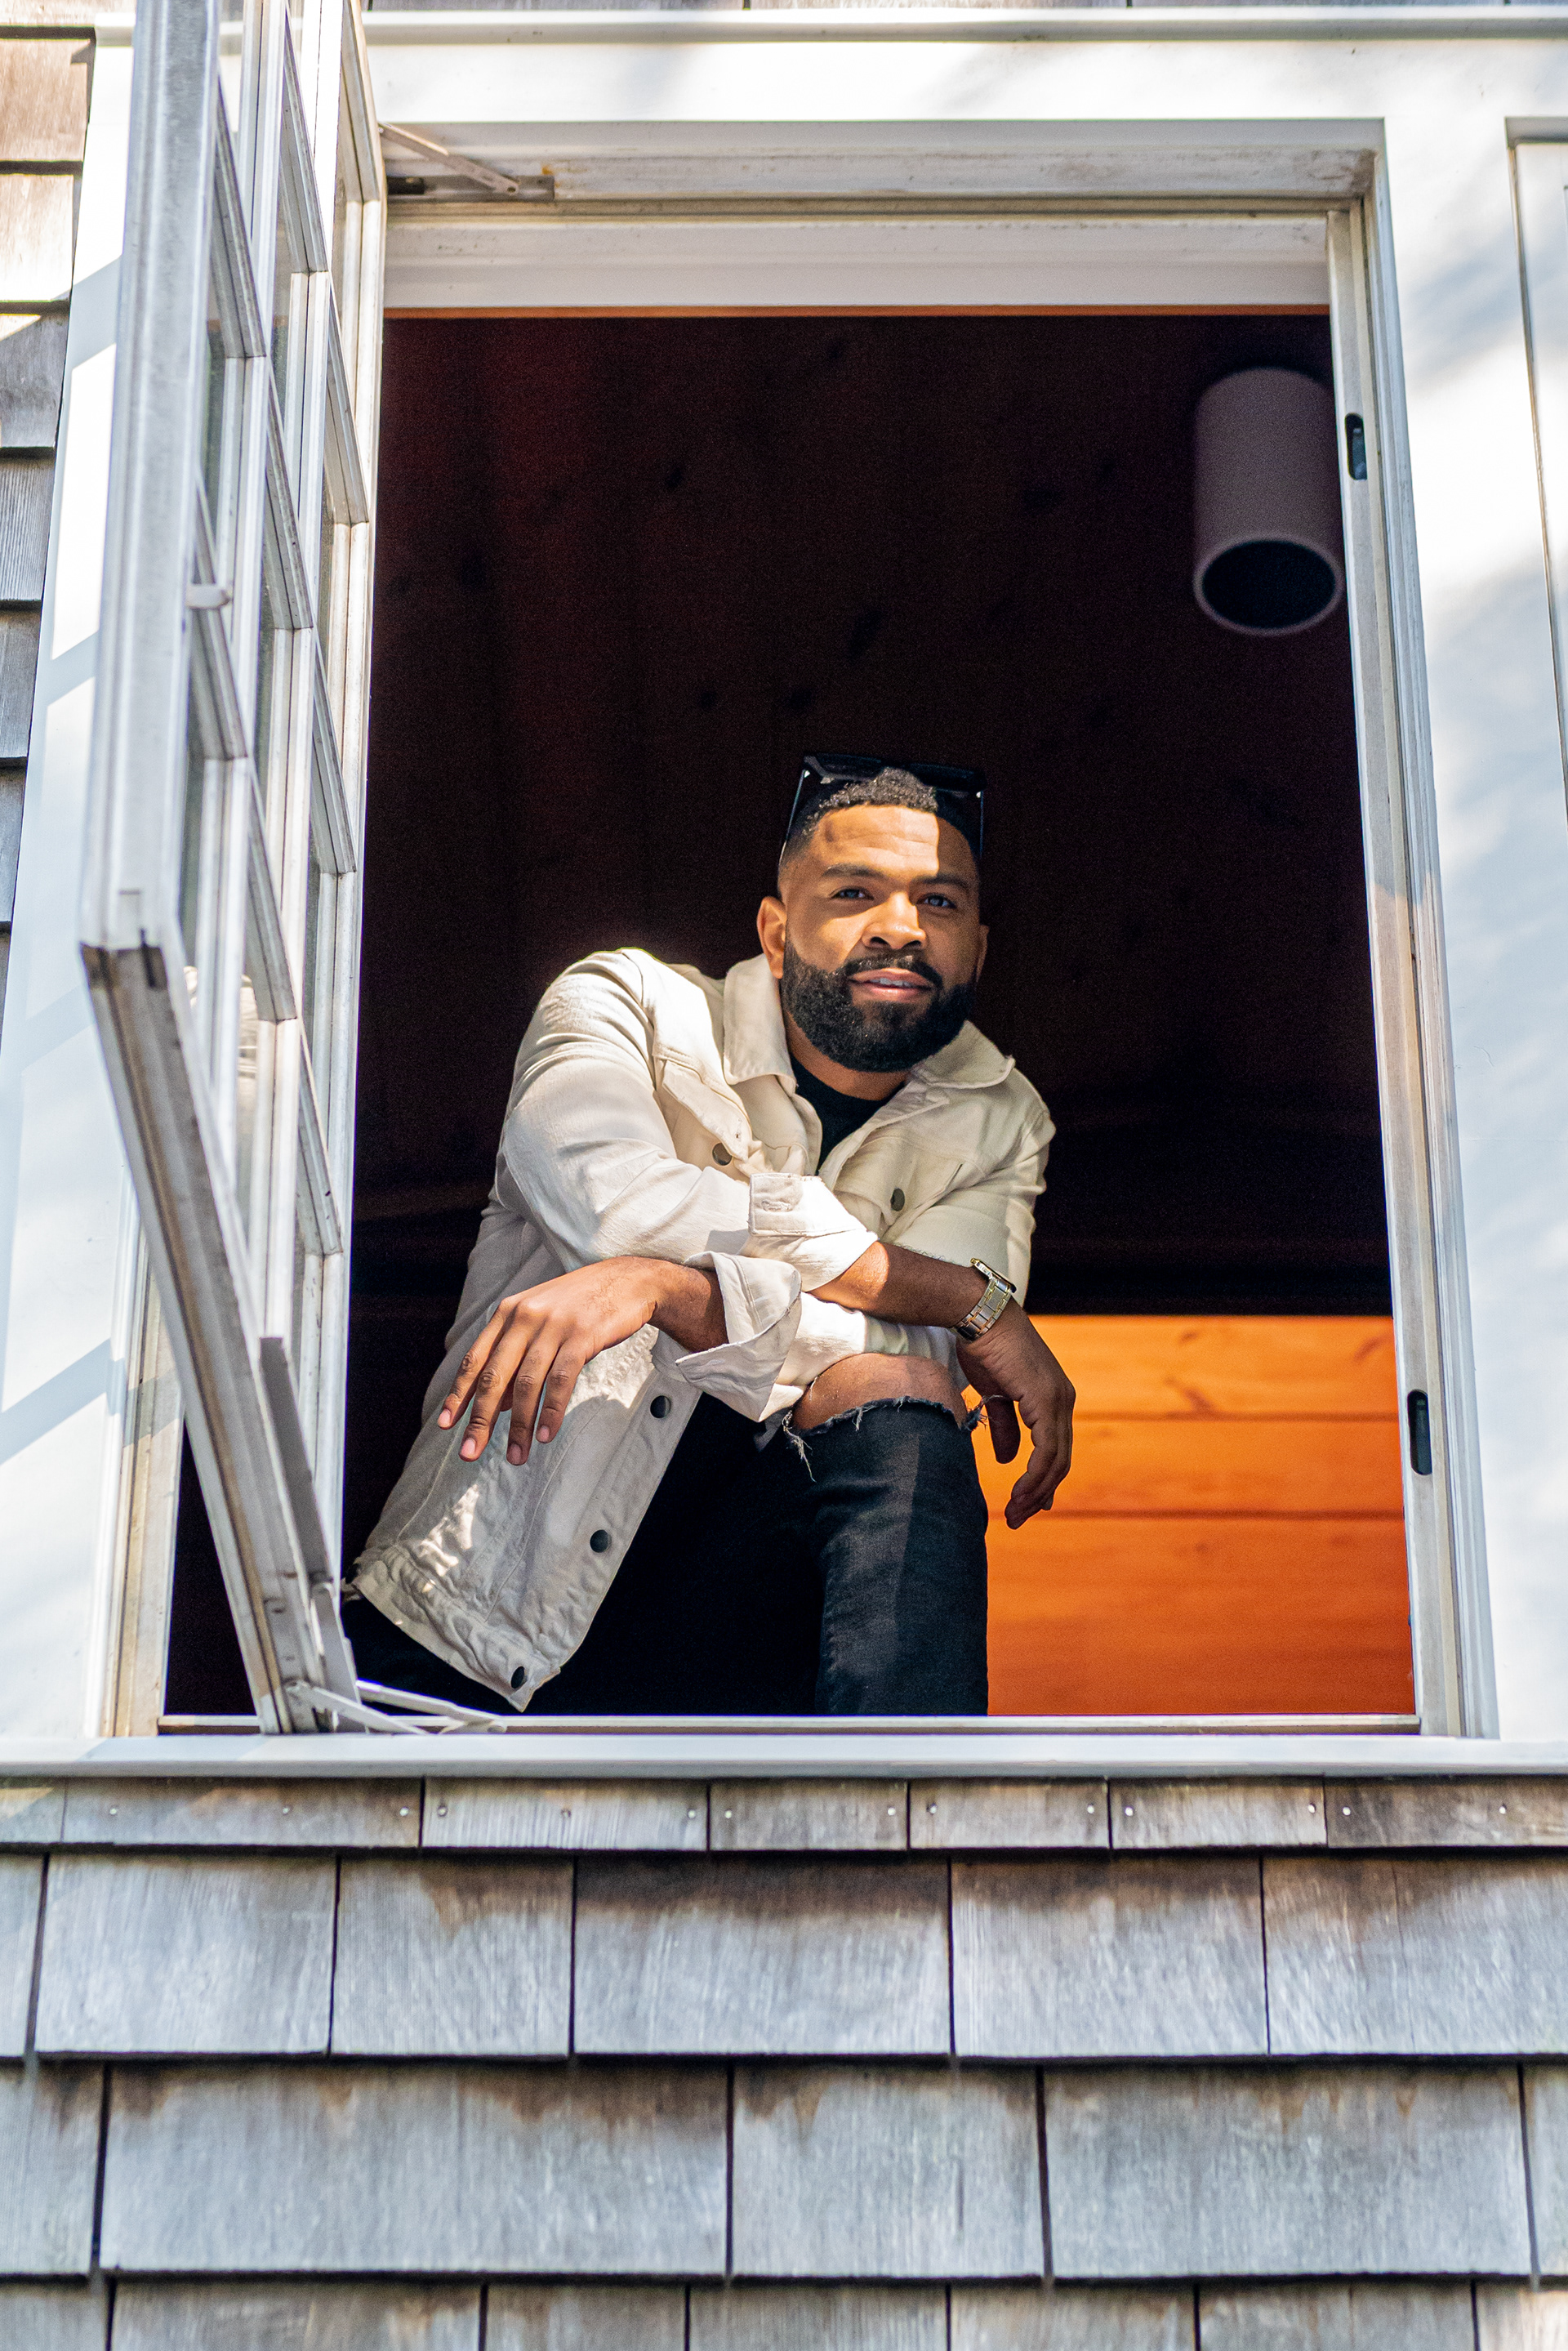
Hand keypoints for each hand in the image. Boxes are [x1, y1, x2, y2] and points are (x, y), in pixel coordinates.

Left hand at [438, 1258, 723, 1466]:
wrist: (629, 1281)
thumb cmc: (581, 1306)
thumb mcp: (541, 1321)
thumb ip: (517, 1357)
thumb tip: (501, 1405)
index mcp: (508, 1313)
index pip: (475, 1358)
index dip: (459, 1393)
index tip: (446, 1424)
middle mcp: (524, 1317)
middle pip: (495, 1376)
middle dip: (480, 1419)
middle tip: (469, 1453)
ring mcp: (553, 1325)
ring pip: (527, 1384)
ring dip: (520, 1425)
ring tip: (516, 1456)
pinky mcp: (581, 1336)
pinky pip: (560, 1380)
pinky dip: (551, 1411)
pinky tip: (545, 1435)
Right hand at [957, 1302, 1074, 1526]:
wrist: (979, 1315)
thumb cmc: (984, 1347)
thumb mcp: (995, 1394)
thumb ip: (1005, 1426)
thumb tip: (1007, 1458)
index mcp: (1054, 1398)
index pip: (1055, 1449)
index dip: (1042, 1481)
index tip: (1027, 1505)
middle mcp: (1063, 1400)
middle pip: (1059, 1460)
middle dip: (1039, 1493)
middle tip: (1018, 1518)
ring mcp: (1058, 1400)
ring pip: (1055, 1460)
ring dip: (1036, 1491)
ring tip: (1015, 1513)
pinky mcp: (1046, 1400)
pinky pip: (1046, 1449)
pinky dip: (1034, 1476)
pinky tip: (1019, 1492)